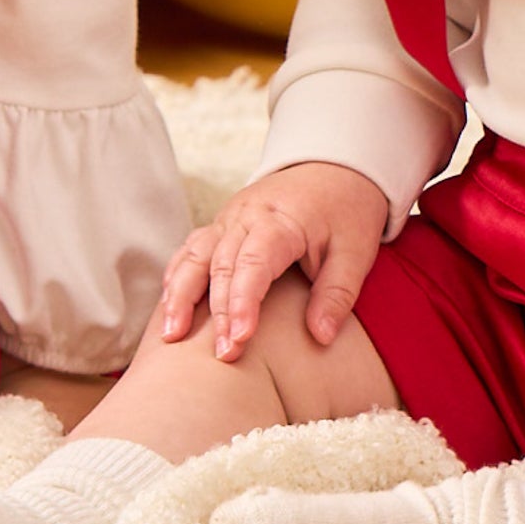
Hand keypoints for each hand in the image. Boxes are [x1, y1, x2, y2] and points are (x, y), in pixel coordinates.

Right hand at [159, 162, 389, 364]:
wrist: (333, 168)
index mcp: (281, 221)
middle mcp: (246, 216)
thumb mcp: (356, 252)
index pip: (254, 263)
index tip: (241, 338)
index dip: (244, 301)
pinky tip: (168, 307)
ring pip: (195, 254)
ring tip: (170, 335)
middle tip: (222, 355)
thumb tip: (321, 336)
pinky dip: (177, 276)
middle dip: (217, 312)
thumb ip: (337, 293)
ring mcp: (229, 218)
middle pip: (221, 264)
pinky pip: (192, 249)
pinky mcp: (222, 225)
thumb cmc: (345, 212)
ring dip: (180, 294)